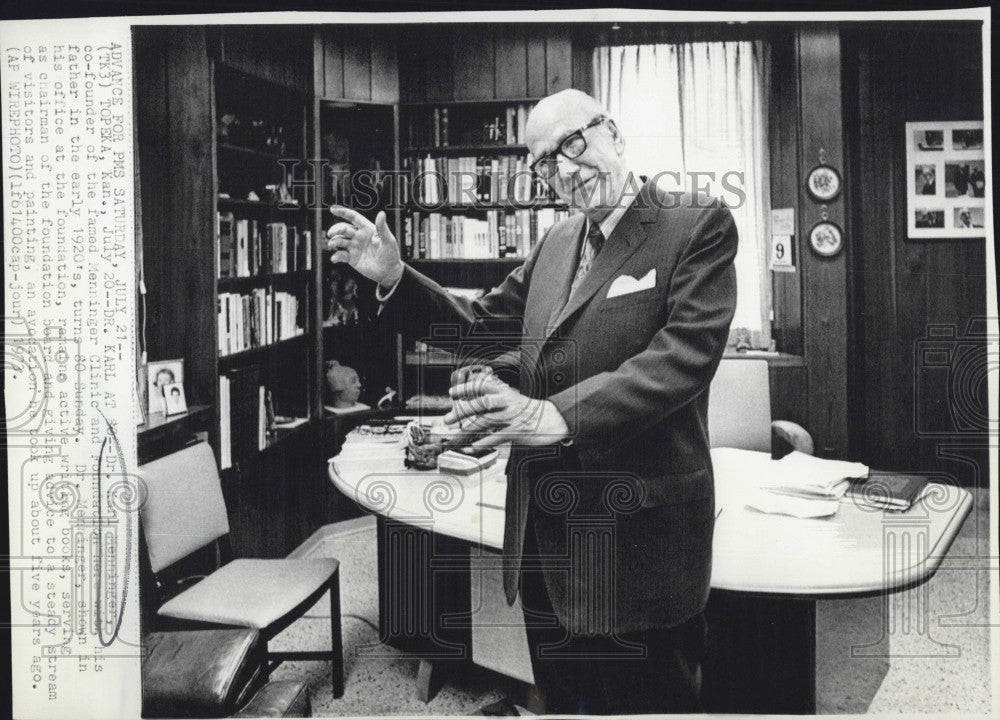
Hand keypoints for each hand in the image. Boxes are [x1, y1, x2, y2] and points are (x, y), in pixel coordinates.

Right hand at [326, 206, 403, 286]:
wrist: (388, 272)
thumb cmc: (391, 255)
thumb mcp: (388, 241)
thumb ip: (382, 228)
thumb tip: (381, 213)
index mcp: (367, 229)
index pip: (354, 217)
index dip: (343, 212)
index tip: (333, 210)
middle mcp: (359, 236)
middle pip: (344, 228)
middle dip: (336, 229)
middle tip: (331, 234)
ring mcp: (354, 247)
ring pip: (340, 240)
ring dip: (334, 241)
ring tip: (332, 245)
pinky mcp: (351, 258)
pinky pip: (340, 255)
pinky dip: (336, 256)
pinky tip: (335, 259)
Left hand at [443, 365, 568, 448]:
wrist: (551, 419)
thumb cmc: (527, 411)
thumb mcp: (511, 399)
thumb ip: (493, 401)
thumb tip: (471, 405)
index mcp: (504, 392)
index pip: (481, 386)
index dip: (466, 389)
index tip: (452, 394)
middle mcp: (506, 402)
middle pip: (481, 403)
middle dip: (461, 411)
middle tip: (447, 419)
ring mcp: (512, 416)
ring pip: (485, 421)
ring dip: (467, 430)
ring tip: (456, 438)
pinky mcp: (517, 431)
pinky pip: (497, 436)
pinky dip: (483, 442)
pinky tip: (473, 446)